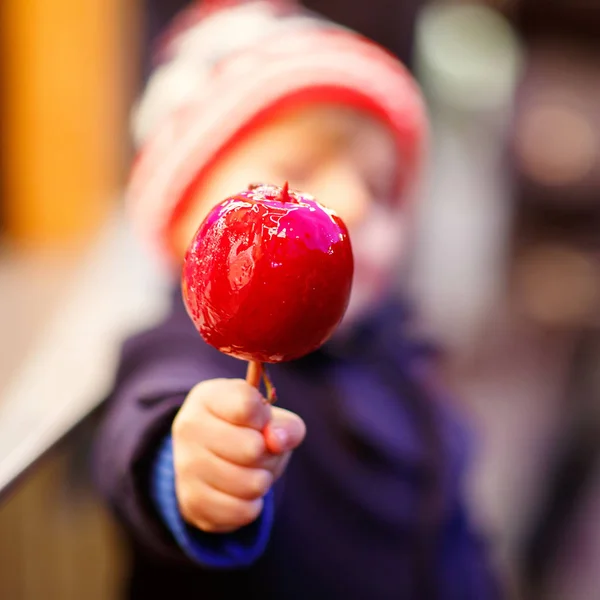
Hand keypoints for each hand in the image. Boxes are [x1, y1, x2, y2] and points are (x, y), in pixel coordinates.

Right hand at [171, 378, 305, 532]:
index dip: (265, 417)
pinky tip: (242, 492)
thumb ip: (285, 425)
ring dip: (262, 480)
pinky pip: (242, 511)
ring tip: (251, 470)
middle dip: (267, 453)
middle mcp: (190, 426)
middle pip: (252, 448)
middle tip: (259, 450)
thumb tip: (276, 441)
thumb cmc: (247, 431)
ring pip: (250, 484)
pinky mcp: (192, 501)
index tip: (260, 420)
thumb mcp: (270, 419)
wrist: (210, 460)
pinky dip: (252, 504)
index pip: (247, 405)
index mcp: (209, 396)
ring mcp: (186, 465)